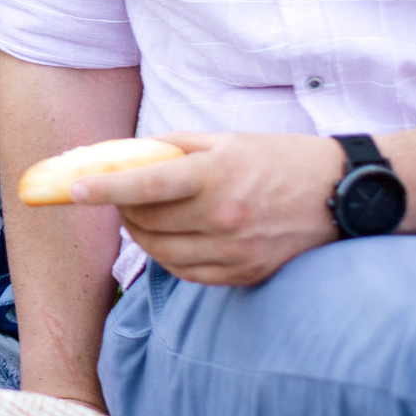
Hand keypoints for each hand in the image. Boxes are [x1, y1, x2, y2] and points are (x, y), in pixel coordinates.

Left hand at [72, 131, 344, 285]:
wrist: (342, 195)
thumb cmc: (280, 159)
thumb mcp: (227, 140)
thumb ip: (174, 148)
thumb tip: (126, 157)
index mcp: (216, 175)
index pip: (144, 184)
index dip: (103, 188)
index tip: (72, 188)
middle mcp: (223, 217)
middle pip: (146, 222)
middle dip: (121, 208)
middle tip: (119, 194)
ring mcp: (234, 252)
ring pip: (160, 252)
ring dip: (141, 234)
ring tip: (145, 214)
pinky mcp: (243, 275)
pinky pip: (186, 272)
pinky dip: (168, 255)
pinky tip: (172, 236)